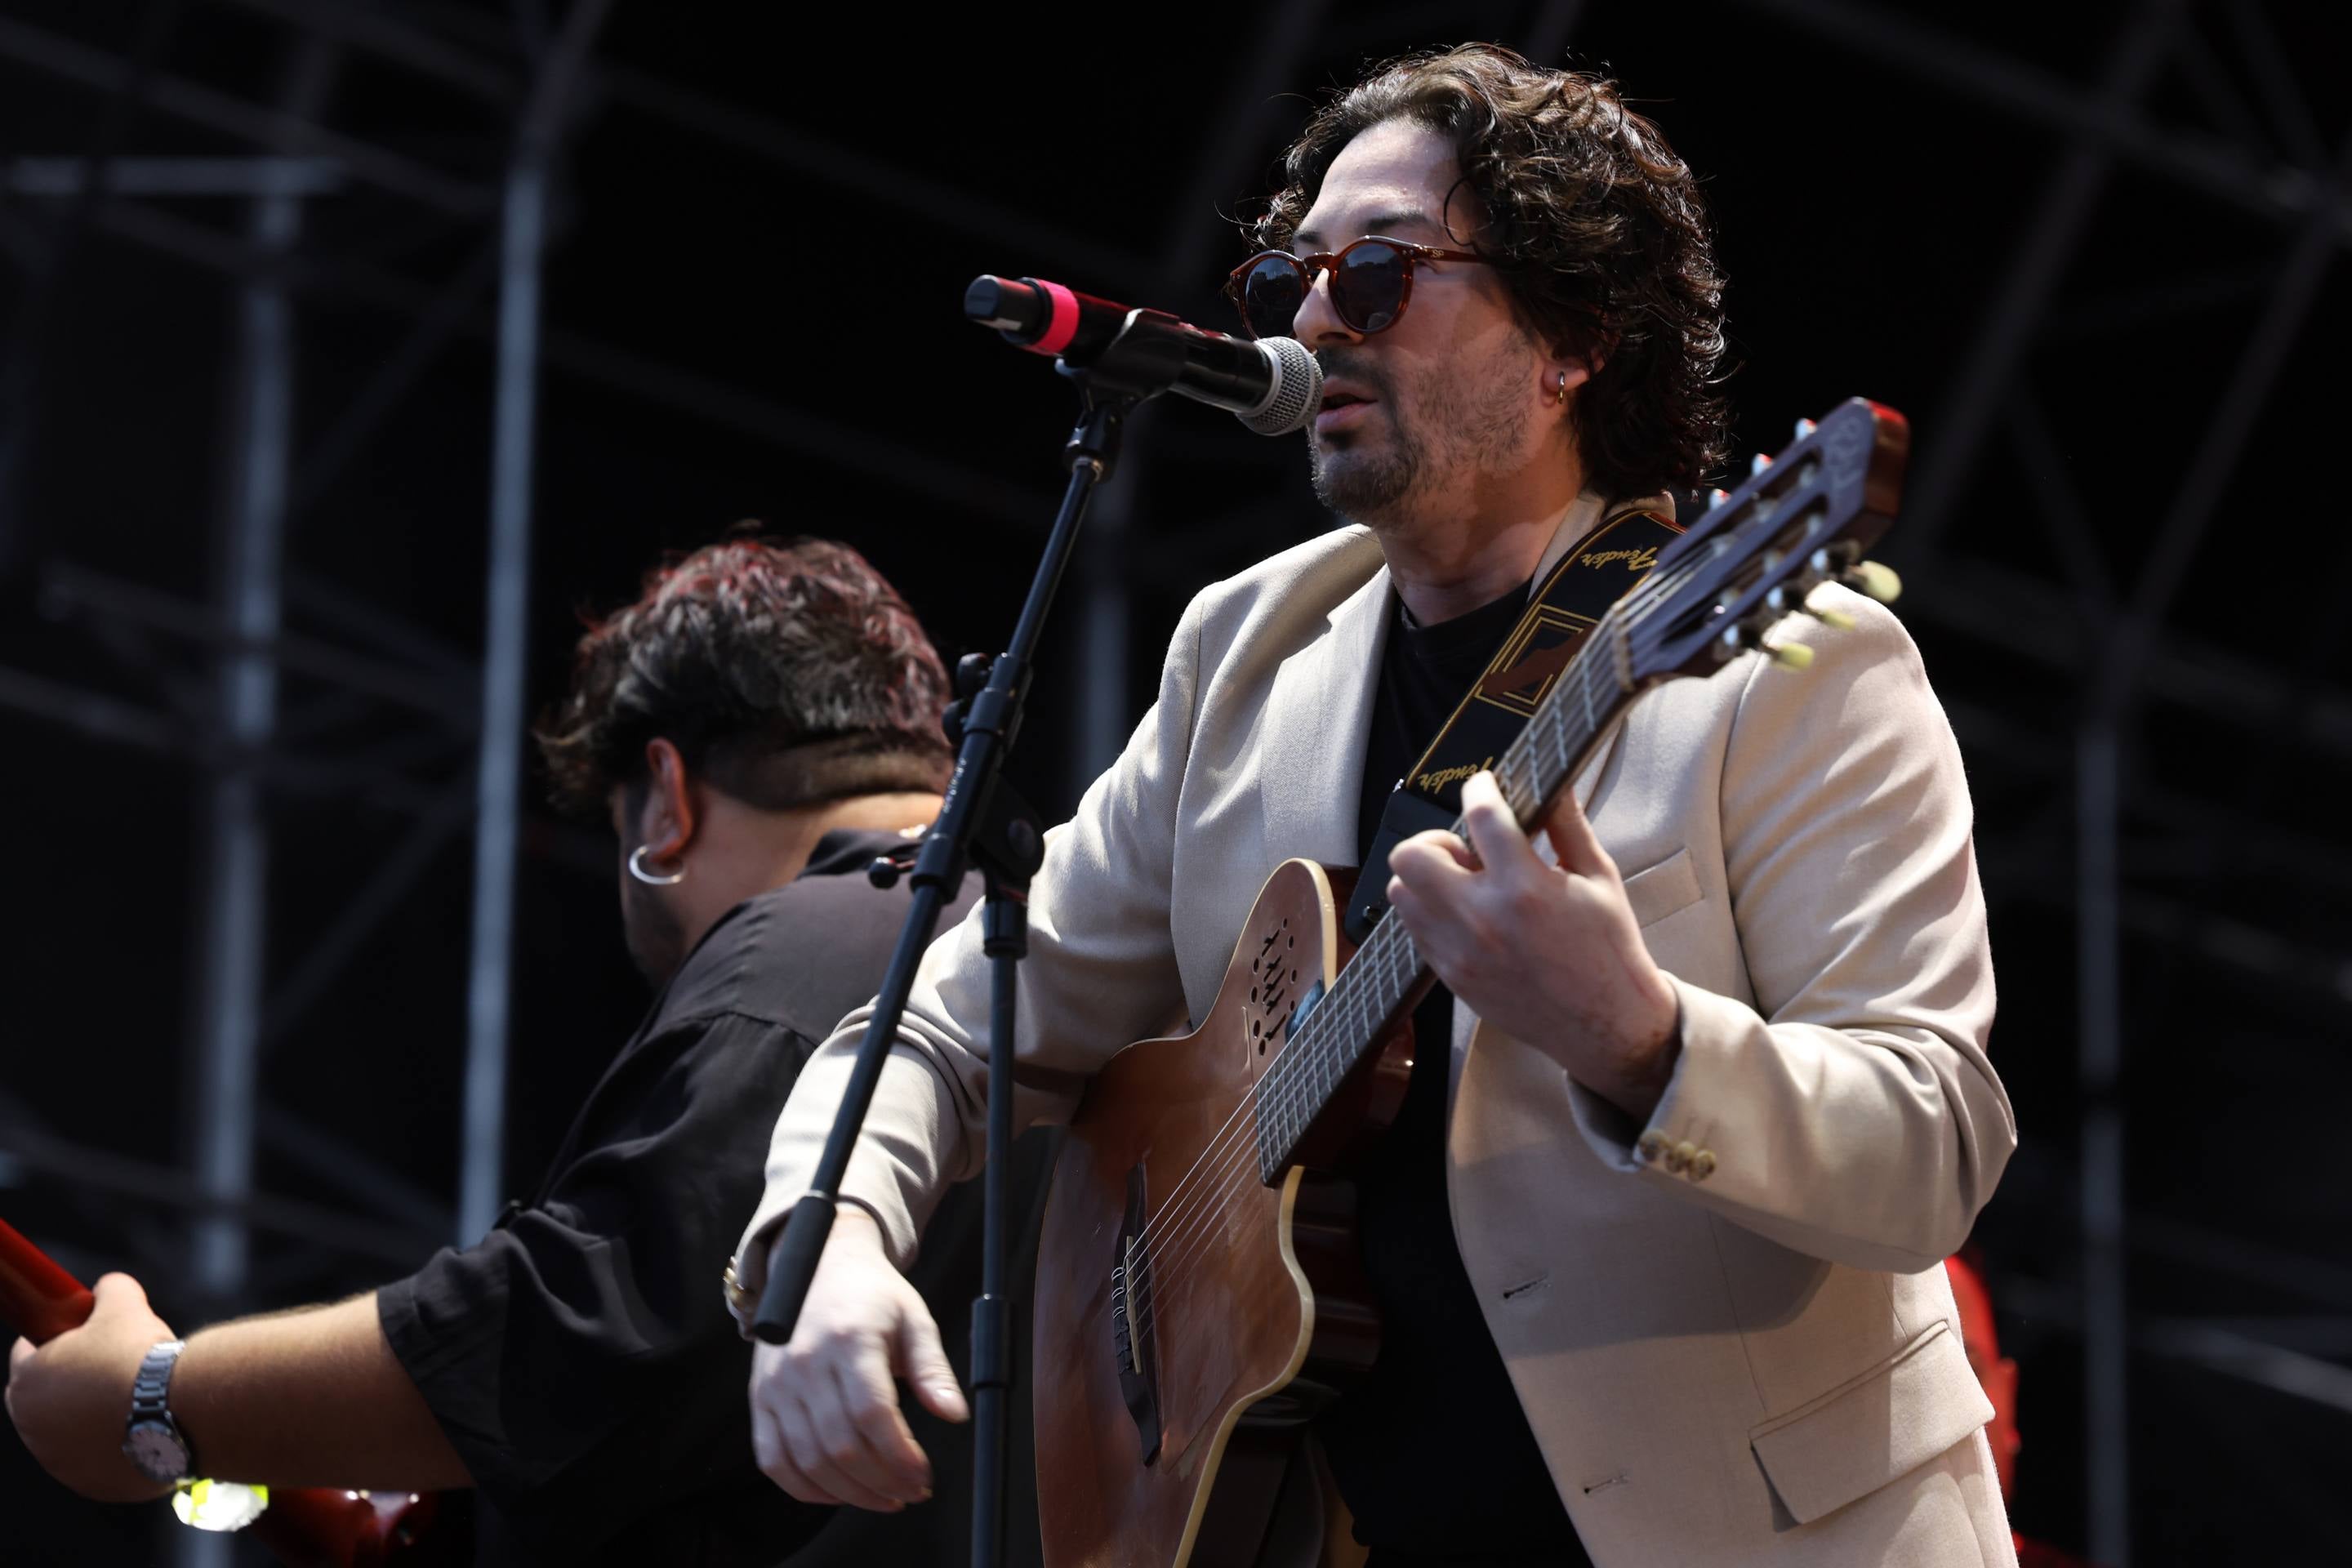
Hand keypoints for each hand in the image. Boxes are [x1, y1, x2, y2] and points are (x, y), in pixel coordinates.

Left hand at [5, 1273, 177, 1501]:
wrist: (177, 1409)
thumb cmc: (140, 1356)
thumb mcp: (124, 1304)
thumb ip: (108, 1290)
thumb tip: (107, 1287)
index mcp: (27, 1381)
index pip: (26, 1352)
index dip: (54, 1338)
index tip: (80, 1333)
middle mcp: (31, 1427)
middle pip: (43, 1397)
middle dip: (68, 1381)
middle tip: (107, 1366)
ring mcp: (58, 1461)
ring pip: (68, 1432)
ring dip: (88, 1416)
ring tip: (132, 1398)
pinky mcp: (89, 1483)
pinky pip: (94, 1459)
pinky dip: (110, 1445)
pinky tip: (141, 1426)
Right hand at [747, 1210, 965, 1511]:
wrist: (819, 1266)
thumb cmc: (871, 1295)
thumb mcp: (914, 1319)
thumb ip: (933, 1369)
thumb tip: (955, 1414)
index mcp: (850, 1339)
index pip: (872, 1414)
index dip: (900, 1456)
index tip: (924, 1476)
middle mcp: (806, 1363)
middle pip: (840, 1446)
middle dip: (882, 1482)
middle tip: (911, 1491)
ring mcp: (777, 1384)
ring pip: (808, 1460)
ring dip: (851, 1493)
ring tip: (885, 1497)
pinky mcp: (759, 1399)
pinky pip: (774, 1460)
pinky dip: (806, 1488)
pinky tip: (839, 1492)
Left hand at [1387, 770, 1680, 1119]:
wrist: (1605, 1025)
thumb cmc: (1608, 950)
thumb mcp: (1599, 878)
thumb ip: (1568, 825)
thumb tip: (1553, 782)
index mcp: (1526, 889)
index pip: (1481, 817)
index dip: (1479, 789)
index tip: (1484, 785)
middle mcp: (1483, 919)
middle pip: (1413, 854)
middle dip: (1437, 839)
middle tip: (1467, 849)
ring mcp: (1460, 952)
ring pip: (1401, 891)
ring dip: (1426, 876)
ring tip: (1465, 883)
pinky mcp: (1451, 975)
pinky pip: (1413, 928)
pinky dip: (1430, 910)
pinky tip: (1465, 912)